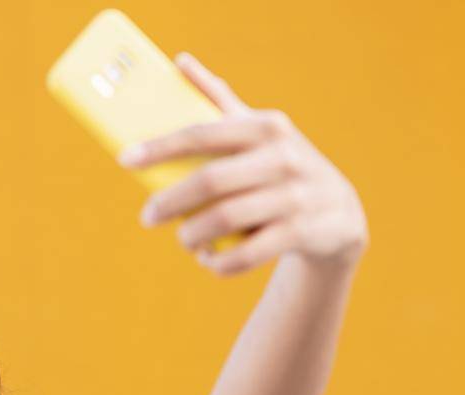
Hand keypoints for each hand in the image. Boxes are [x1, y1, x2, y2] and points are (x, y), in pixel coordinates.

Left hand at [118, 52, 368, 275]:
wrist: (339, 214)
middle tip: (148, 217)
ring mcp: (295, 196)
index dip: (161, 147)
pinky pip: (247, 253)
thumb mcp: (258, 131)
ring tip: (184, 240)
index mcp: (265, 127)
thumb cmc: (281, 167)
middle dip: (170, 202)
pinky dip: (220, 262)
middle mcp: (283, 157)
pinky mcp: (303, 232)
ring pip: (225, 219)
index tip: (125, 160)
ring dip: (193, 235)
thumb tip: (180, 61)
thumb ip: (219, 100)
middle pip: (211, 181)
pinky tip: (209, 260)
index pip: (203, 133)